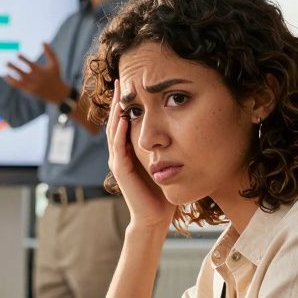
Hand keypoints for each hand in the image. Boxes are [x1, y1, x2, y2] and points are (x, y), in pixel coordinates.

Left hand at [6, 43, 70, 104]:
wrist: (57, 93)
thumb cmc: (56, 75)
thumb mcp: (55, 63)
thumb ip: (49, 52)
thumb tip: (43, 41)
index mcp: (40, 71)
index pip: (29, 64)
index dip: (22, 59)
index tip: (17, 54)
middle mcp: (35, 79)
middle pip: (21, 72)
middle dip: (13, 67)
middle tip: (7, 62)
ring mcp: (31, 86)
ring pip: (17, 80)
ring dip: (10, 75)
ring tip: (5, 69)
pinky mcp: (29, 91)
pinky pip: (18, 86)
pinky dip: (11, 81)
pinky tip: (7, 76)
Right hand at [107, 80, 173, 229]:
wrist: (154, 217)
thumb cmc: (161, 192)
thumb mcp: (165, 163)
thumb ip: (167, 148)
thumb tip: (184, 130)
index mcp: (129, 150)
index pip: (125, 121)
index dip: (126, 103)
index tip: (131, 83)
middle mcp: (120, 153)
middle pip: (115, 121)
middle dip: (118, 101)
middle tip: (120, 80)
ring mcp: (118, 161)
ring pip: (114, 131)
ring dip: (116, 112)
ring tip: (119, 94)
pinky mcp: (121, 171)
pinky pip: (118, 147)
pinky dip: (119, 132)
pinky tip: (123, 119)